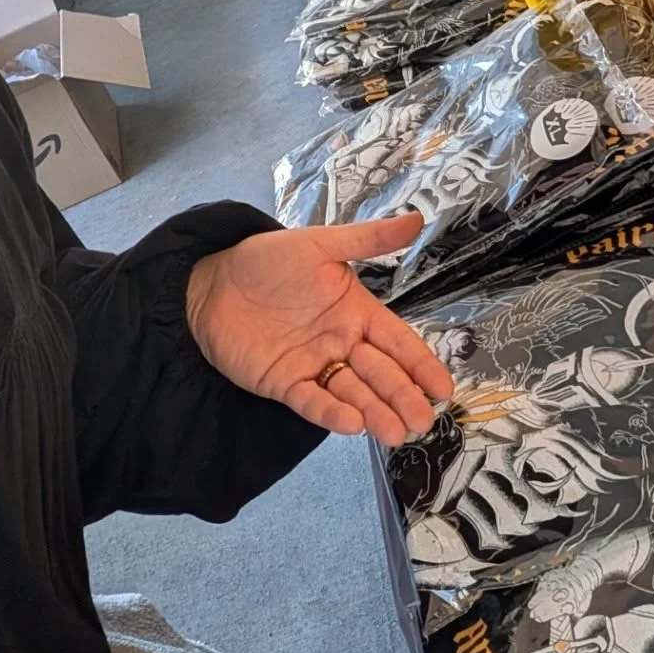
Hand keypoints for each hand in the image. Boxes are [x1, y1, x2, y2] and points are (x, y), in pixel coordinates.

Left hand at [185, 214, 453, 448]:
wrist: (210, 282)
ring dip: (376, 412)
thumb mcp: (320, 244)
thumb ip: (368, 239)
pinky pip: (312, 400)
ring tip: (396, 433)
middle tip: (422, 420)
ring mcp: (313, 366)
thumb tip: (416, 220)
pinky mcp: (283, 384)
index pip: (397, 341)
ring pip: (352, 393)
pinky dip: (331, 412)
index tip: (443, 387)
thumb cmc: (267, 259)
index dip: (420, 364)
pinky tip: (352, 423)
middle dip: (403, 397)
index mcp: (356, 312)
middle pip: (380, 373)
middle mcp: (341, 343)